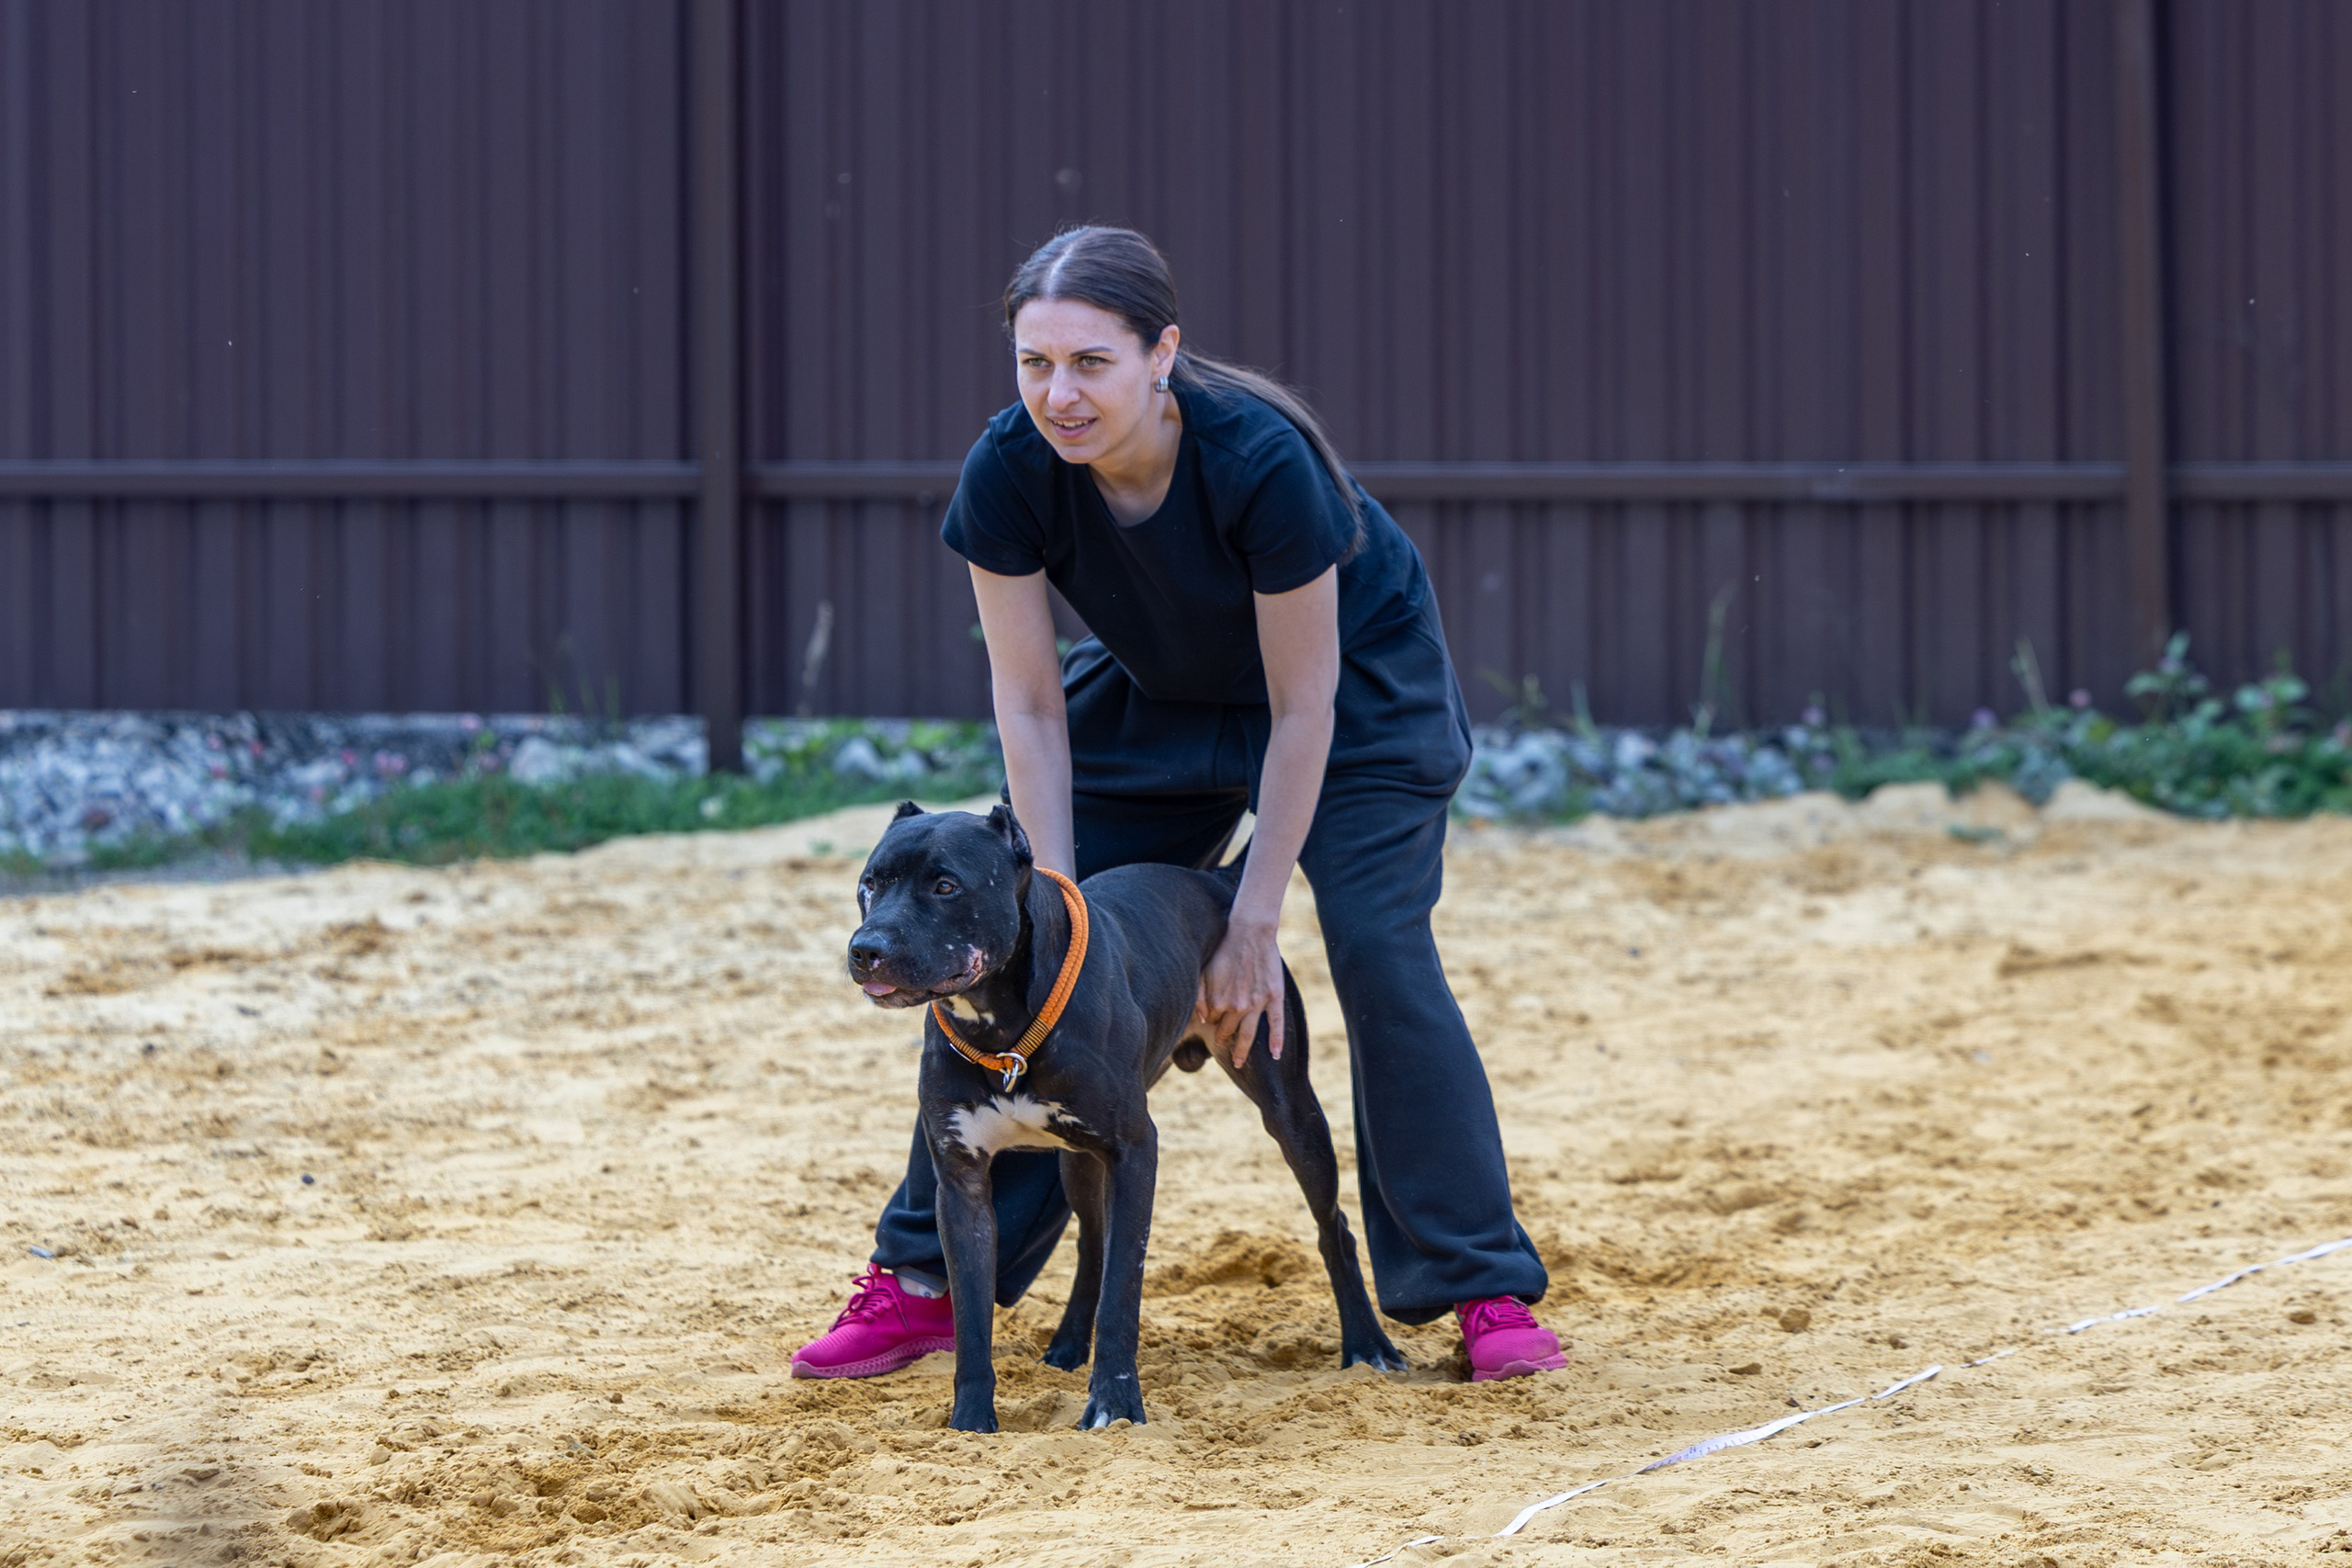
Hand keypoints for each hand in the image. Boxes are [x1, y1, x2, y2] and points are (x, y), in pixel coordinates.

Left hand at [1196, 915, 1284, 1068]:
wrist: (1250, 933)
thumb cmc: (1225, 949)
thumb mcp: (1204, 971)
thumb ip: (1199, 997)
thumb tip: (1203, 1020)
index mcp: (1218, 1001)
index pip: (1213, 1021)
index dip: (1212, 1019)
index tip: (1213, 1019)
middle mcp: (1237, 1007)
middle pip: (1228, 1030)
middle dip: (1223, 1036)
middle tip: (1221, 1040)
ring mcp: (1257, 1004)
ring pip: (1248, 1034)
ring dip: (1242, 1050)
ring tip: (1239, 1063)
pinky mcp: (1274, 998)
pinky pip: (1277, 1024)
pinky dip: (1277, 1041)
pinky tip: (1275, 1055)